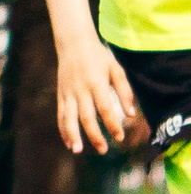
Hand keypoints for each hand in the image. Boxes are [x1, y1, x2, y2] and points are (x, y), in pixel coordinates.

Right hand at [55, 34, 141, 159]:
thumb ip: (124, 91)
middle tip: (103, 150)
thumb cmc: (99, 57)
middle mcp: (81, 90)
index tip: (120, 137)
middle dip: (95, 135)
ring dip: (73, 135)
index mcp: (96, 83)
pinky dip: (63, 129)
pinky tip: (69, 142)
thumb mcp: (116, 69)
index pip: (105, 109)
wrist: (73, 43)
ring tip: (78, 150)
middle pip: (86, 117)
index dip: (112, 125)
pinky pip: (60, 115)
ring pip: (69, 118)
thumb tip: (131, 114)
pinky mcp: (61, 95)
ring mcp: (68, 93)